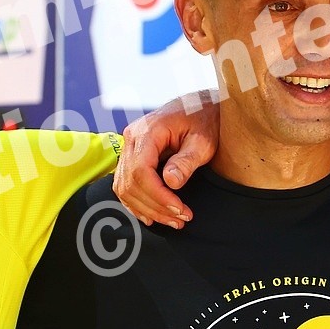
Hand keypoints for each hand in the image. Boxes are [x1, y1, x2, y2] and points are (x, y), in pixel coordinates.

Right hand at [114, 92, 218, 227]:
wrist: (200, 107)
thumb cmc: (204, 121)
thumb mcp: (203, 140)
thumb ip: (187, 161)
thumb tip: (171, 182)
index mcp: (147, 131)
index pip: (141, 171)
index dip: (158, 196)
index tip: (180, 210)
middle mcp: (131, 138)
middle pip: (131, 183)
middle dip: (155, 207)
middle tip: (181, 220)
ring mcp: (129, 147)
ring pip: (125, 187)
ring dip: (147, 209)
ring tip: (173, 221)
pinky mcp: (132, 156)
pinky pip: (125, 185)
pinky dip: (136, 203)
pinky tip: (153, 216)